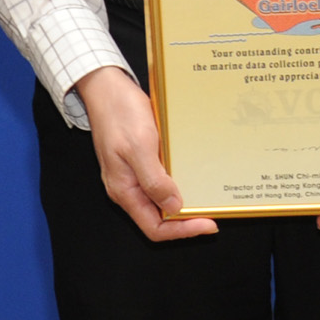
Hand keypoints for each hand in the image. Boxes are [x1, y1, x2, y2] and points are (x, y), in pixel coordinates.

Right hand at [78, 65, 215, 241]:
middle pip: (159, 218)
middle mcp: (129, 188)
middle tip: (213, 212)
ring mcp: (135, 175)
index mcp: (124, 190)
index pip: (154, 227)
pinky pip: (163, 182)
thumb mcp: (138, 146)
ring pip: (162, 201)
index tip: (208, 224)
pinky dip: (180, 184)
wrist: (106, 88)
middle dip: (187, 220)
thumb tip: (173, 207)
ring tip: (207, 196)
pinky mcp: (142, 162)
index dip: (182, 231)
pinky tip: (194, 176)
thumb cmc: (118, 114)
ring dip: (185, 202)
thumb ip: (153, 179)